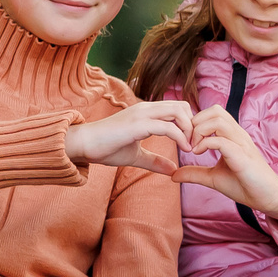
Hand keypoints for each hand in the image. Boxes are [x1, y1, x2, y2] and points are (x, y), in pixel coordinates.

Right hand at [64, 100, 191, 172]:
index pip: (177, 108)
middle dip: (193, 124)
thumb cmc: (105, 148)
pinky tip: (184, 150)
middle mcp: (146, 108)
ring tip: (190, 147)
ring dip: (190, 129)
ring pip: (178, 111)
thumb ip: (154, 161)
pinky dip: (181, 137)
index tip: (191, 143)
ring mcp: (142, 114)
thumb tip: (173, 170)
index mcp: (146, 112)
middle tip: (194, 144)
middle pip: (182, 106)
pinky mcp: (138, 125)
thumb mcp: (135, 156)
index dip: (188, 124)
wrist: (83, 145)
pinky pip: (168, 127)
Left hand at [175, 107, 277, 232]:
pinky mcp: (242, 157)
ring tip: (193, 148)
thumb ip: (194, 173)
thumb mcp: (213, 178)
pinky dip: (206, 144)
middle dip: (195, 123)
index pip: (212, 113)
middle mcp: (238, 135)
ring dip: (199, 131)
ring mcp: (241, 144)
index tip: (186, 140)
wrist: (267, 198)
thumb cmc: (244, 185)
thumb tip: (173, 175)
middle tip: (187, 142)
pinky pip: (222, 141)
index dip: (194, 122)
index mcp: (231, 136)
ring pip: (218, 120)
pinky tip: (198, 154)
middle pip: (214, 110)